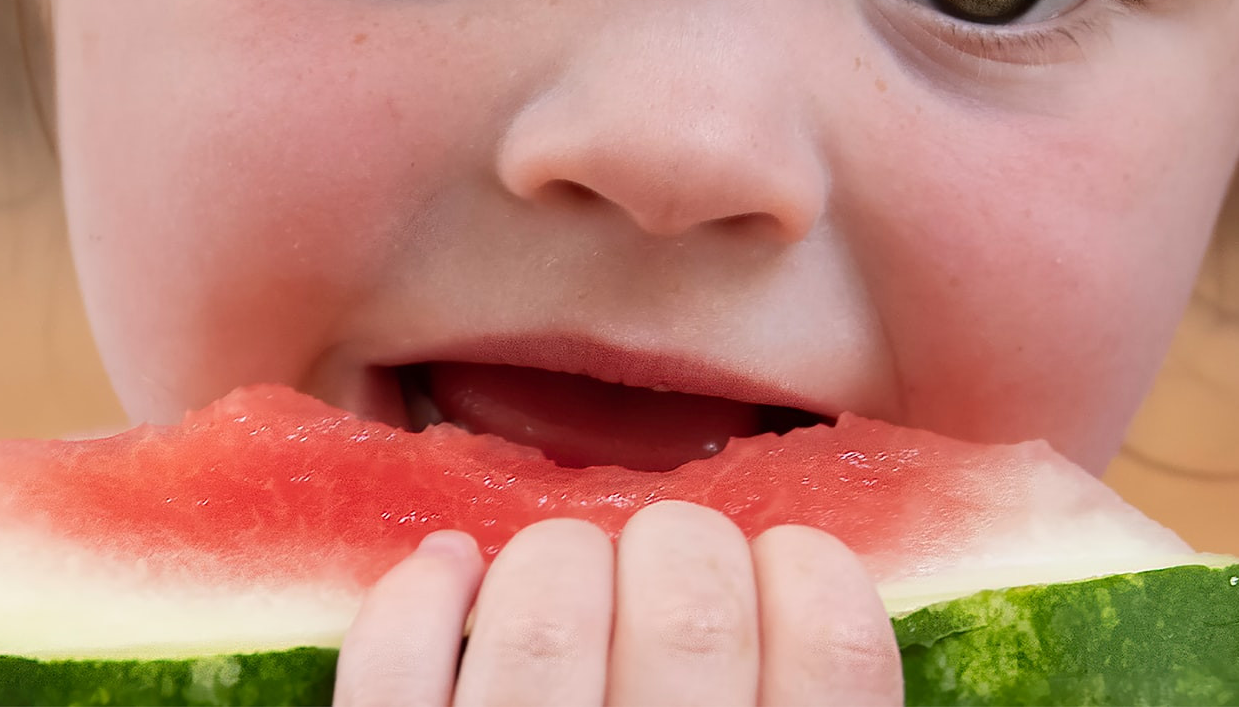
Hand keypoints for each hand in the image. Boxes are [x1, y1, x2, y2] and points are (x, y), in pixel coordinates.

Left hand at [332, 500, 902, 706]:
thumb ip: (825, 688)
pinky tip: (447, 576)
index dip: (817, 572)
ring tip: (564, 574)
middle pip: (688, 610)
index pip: (838, 650)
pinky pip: (391, 677)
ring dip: (555, 563)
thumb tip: (847, 552)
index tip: (787, 561)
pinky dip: (416, 601)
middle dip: (679, 549)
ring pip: (541, 623)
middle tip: (667, 563)